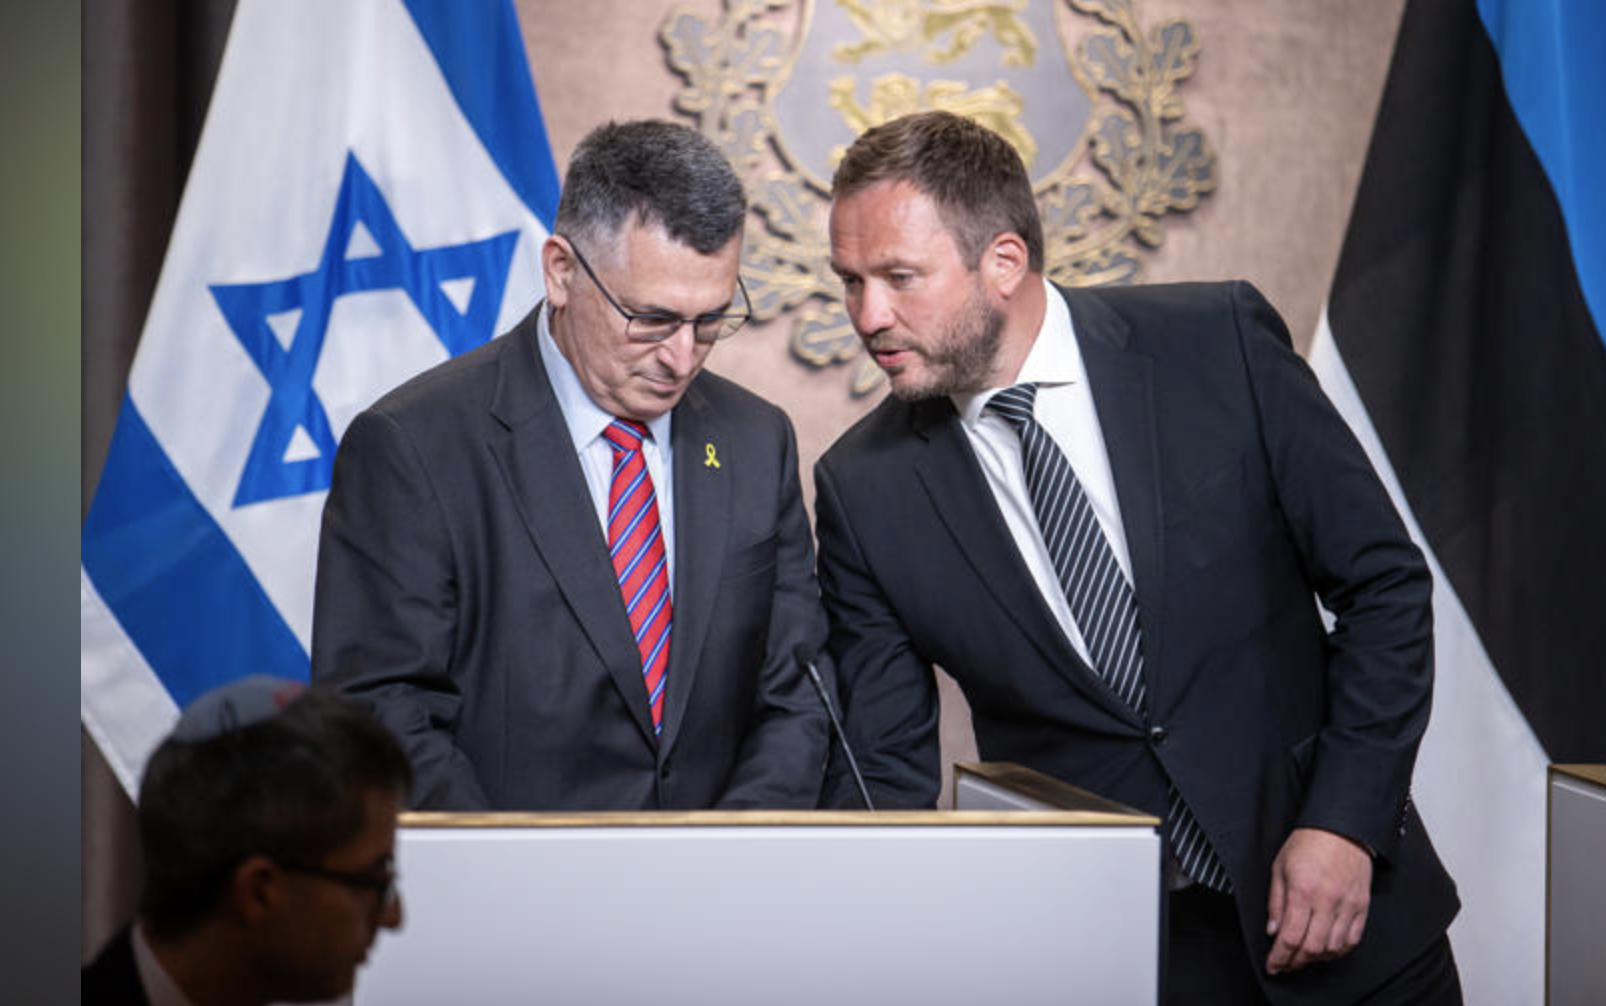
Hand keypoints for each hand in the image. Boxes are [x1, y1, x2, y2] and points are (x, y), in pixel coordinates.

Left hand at [1264, 827, 1371, 974]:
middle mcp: (1327, 901)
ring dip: (1316, 959)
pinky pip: (1353, 939)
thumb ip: (1276, 902)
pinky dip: (1338, 951)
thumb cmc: (1308, 842)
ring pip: (1333, 948)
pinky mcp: (1362, 906)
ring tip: (1303, 957)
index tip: (1273, 966)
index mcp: (1303, 891)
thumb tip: (1273, 931)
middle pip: (1312, 948)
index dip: (1280, 958)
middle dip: (1295, 962)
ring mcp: (1348, 905)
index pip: (1290, 937)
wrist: (1342, 827)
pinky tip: (1326, 950)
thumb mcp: (1279, 867)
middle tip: (1285, 965)